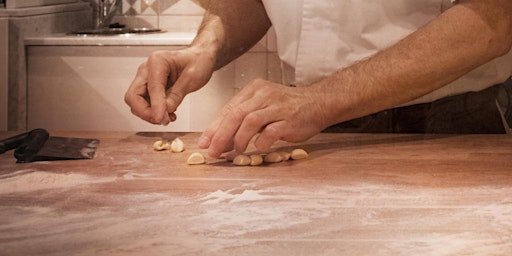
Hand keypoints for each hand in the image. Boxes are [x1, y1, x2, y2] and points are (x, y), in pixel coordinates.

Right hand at [124, 47, 214, 124]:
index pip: (151, 87)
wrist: (200, 58)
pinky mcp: (150, 88)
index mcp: (157, 61)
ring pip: (137, 102)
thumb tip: (165, 110)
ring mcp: (147, 79)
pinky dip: (154, 112)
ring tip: (168, 118)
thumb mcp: (193, 78)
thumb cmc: (198, 61)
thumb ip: (177, 94)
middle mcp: (147, 69)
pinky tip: (168, 114)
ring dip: (150, 114)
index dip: (155, 106)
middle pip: (133, 96)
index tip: (161, 118)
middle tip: (161, 120)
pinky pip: (145, 103)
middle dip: (145, 112)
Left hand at [198, 79, 327, 157]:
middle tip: (213, 151)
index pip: (229, 109)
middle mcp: (264, 95)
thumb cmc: (288, 107)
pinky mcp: (290, 118)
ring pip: (250, 121)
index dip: (214, 127)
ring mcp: (278, 106)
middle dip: (221, 135)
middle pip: (236, 114)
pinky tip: (258, 148)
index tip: (205, 143)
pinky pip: (272, 130)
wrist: (319, 102)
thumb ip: (244, 119)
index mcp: (254, 90)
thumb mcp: (263, 106)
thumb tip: (221, 140)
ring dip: (238, 139)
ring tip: (234, 152)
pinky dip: (262, 141)